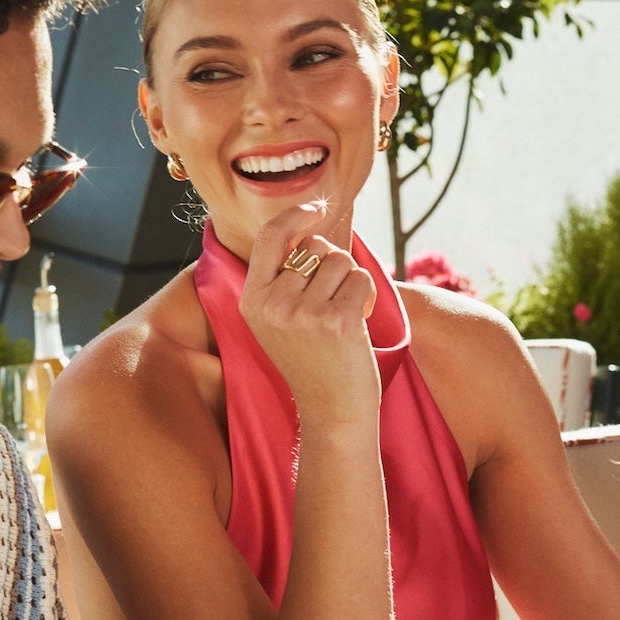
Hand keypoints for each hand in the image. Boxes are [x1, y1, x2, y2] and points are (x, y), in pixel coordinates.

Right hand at [238, 203, 380, 425]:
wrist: (331, 410)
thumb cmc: (312, 360)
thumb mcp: (279, 320)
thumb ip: (282, 278)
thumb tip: (303, 226)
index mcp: (252, 300)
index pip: (268, 237)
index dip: (294, 216)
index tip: (315, 209)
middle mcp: (273, 304)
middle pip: (314, 247)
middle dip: (332, 265)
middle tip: (332, 302)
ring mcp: (303, 312)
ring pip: (341, 260)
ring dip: (351, 282)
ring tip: (343, 315)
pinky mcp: (336, 319)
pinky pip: (361, 279)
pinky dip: (367, 296)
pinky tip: (357, 323)